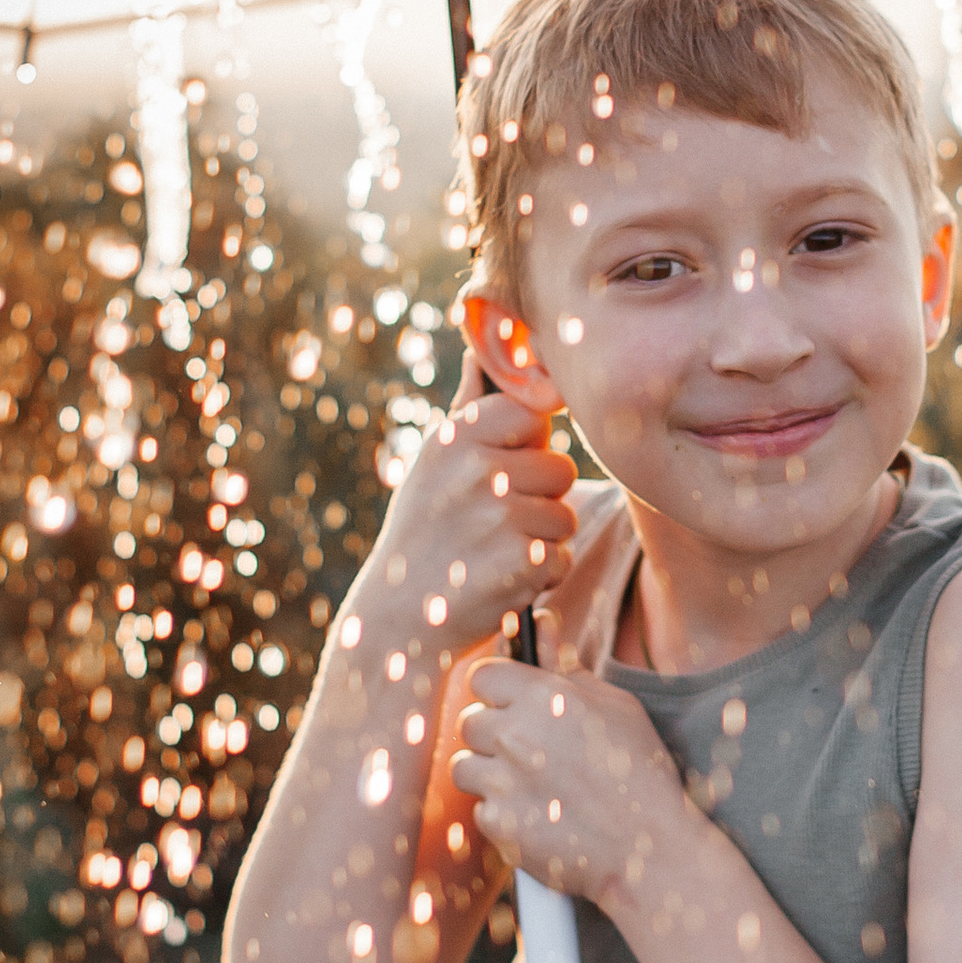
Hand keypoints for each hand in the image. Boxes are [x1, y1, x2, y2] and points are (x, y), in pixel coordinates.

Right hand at [370, 357, 577, 653]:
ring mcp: (500, 516)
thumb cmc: (426, 531)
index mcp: (457, 435)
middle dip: (538, 499)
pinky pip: (560, 557)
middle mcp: (478, 468)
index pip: (535, 413)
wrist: (396, 617)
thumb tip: (484, 345)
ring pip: (564, 515)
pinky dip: (539, 576)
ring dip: (540, 540)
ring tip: (491, 552)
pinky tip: (499, 580)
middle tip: (491, 523)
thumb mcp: (435, 463)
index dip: (525, 449)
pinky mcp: (521, 563)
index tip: (496, 473)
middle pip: (560, 468)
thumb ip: (470, 409)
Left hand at [449, 627, 687, 912]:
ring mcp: (503, 784)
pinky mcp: (499, 826)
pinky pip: (481, 810)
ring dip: (490, 773)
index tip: (513, 703)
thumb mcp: (614, 705)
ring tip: (534, 785)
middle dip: (495, 733)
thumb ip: (566, 664)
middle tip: (533, 751)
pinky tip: (540, 816)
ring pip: (465, 766)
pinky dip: (503, 813)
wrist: (651, 850)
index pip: (482, 674)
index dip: (498, 689)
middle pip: (469, 720)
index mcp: (543, 698)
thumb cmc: (639, 771)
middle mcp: (516, 737)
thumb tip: (541, 620)